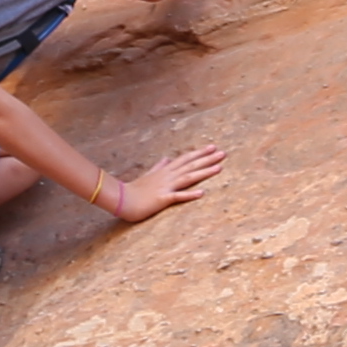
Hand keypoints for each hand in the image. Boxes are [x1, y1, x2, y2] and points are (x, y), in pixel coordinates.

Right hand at [101, 146, 228, 219]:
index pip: (186, 159)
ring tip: (219, 168)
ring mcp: (166, 186)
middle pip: (191, 165)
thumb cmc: (135, 189)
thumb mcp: (149, 175)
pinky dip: (190, 194)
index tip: (213, 147)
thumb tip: (167, 158)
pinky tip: (202, 193)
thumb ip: (159, 166)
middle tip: (224, 153)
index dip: (200, 153)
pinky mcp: (162, 199)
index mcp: (165, 171)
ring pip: (188, 178)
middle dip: (208, 159)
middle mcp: (168, 176)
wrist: (122, 200)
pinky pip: (178, 196)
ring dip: (204, 173)